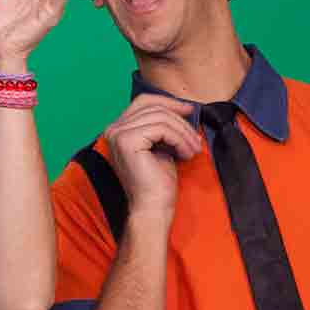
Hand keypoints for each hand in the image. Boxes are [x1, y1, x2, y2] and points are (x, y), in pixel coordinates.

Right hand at [104, 94, 204, 218]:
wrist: (152, 207)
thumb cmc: (157, 182)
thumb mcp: (160, 145)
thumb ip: (162, 125)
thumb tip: (182, 107)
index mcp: (118, 129)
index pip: (143, 101)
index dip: (168, 102)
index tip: (190, 110)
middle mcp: (113, 129)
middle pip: (154, 107)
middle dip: (180, 121)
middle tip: (196, 140)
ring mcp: (118, 134)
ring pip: (161, 118)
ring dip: (183, 133)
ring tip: (193, 149)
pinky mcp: (127, 141)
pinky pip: (162, 129)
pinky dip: (179, 139)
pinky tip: (185, 154)